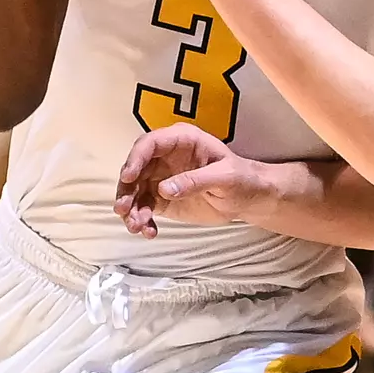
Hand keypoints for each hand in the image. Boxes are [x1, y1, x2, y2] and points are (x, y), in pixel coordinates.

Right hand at [114, 123, 276, 236]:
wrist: (249, 198)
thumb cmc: (242, 178)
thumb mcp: (225, 177)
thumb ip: (195, 181)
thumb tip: (165, 189)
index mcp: (182, 140)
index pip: (151, 144)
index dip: (136, 158)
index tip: (129, 177)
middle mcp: (166, 157)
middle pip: (136, 168)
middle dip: (126, 188)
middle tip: (124, 208)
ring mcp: (161, 177)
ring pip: (135, 190)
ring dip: (131, 209)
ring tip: (137, 226)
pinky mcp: (162, 198)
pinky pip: (144, 207)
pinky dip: (142, 220)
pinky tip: (148, 232)